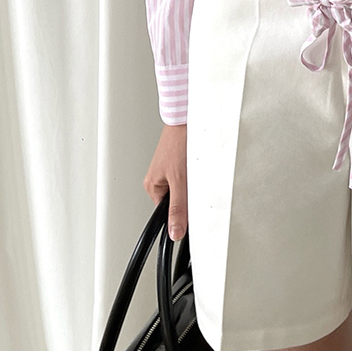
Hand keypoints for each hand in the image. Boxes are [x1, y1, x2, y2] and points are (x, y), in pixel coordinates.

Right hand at [144, 123, 187, 239]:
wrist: (187, 118)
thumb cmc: (179, 143)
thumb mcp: (180, 181)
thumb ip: (178, 209)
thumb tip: (174, 232)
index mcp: (153, 186)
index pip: (167, 213)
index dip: (182, 214)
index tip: (193, 212)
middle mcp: (159, 178)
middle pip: (178, 200)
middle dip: (190, 196)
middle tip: (195, 184)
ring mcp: (170, 169)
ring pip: (185, 188)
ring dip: (194, 184)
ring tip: (196, 170)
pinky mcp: (180, 160)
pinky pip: (189, 176)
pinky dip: (196, 173)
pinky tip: (199, 165)